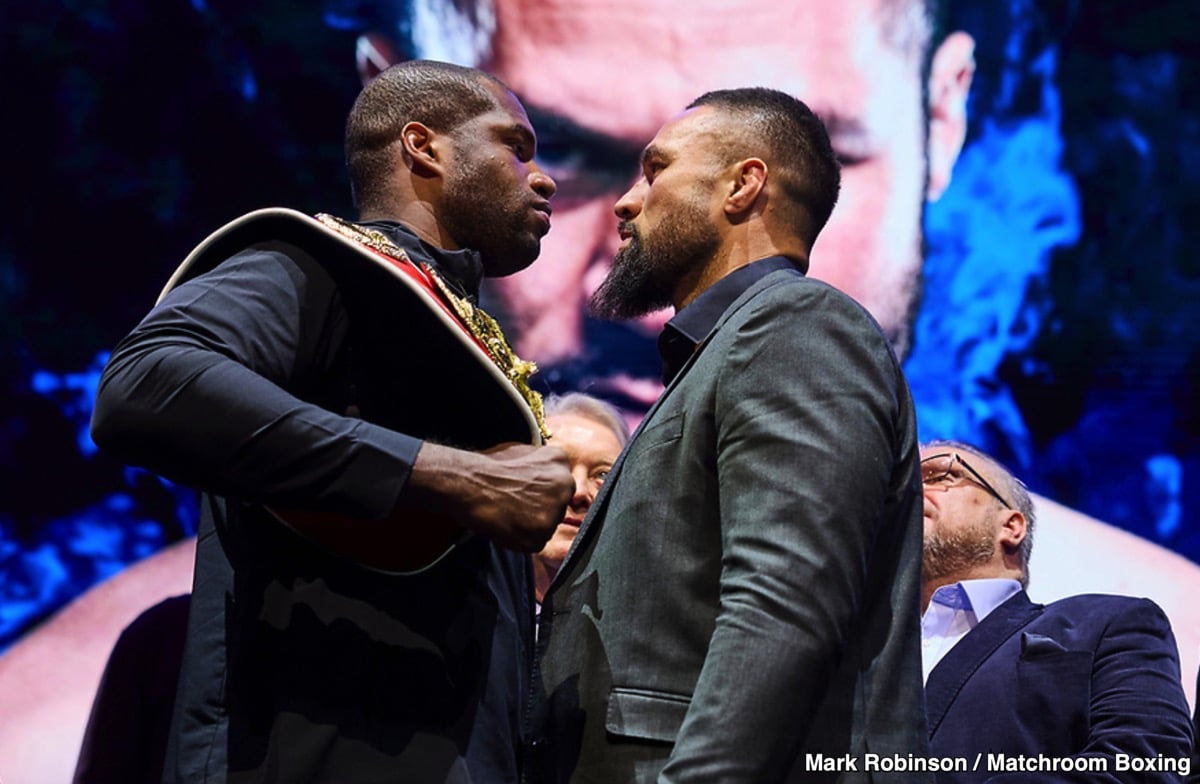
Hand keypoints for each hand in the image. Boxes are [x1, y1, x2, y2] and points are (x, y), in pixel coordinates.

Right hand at [403, 441, 573, 551]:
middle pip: (558, 507)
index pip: (562, 485)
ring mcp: (553, 514)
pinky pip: (535, 543)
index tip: (530, 494)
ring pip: (547, 526)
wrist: (470, 485)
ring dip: (532, 525)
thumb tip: (543, 472)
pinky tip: (506, 525)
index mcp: (560, 461)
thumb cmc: (489, 467)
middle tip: (518, 505)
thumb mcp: (522, 450)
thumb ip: (541, 463)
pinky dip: (521, 539)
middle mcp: (563, 487)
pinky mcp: (539, 537)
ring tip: (509, 514)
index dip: (544, 493)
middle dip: (541, 509)